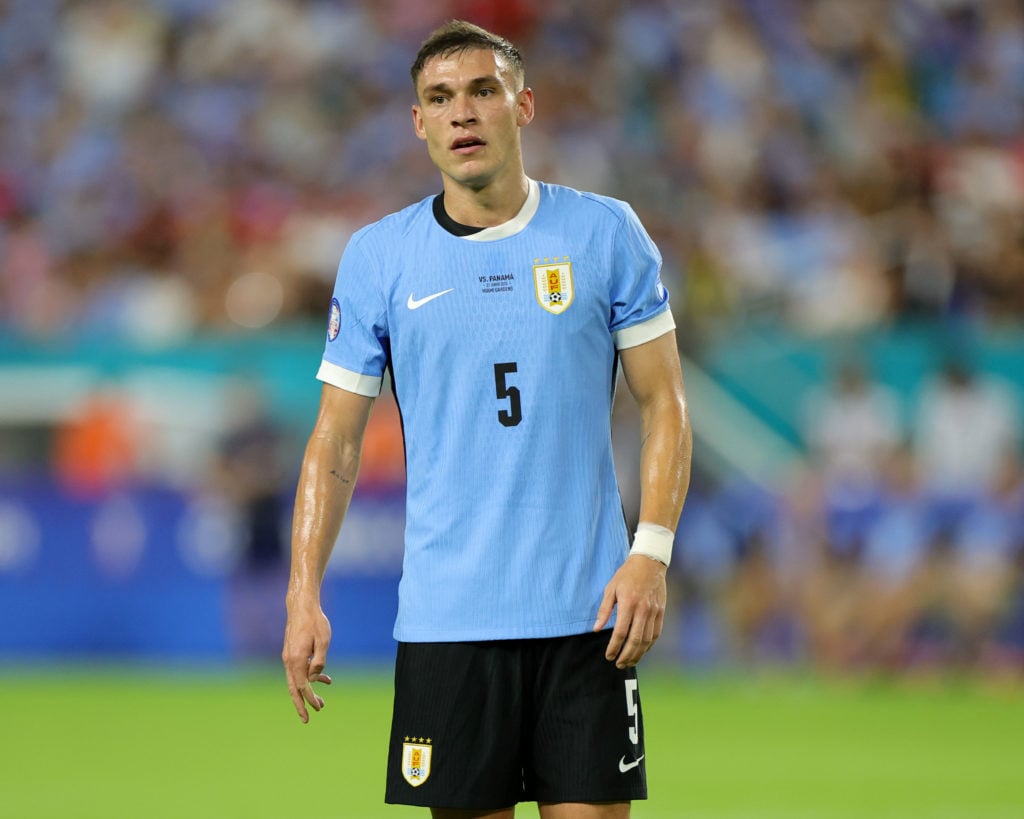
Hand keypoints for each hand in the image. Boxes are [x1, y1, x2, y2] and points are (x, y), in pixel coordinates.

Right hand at [282, 600, 332, 722]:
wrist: (301, 606)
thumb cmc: (314, 622)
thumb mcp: (323, 640)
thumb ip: (320, 661)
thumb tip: (315, 679)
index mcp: (296, 660)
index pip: (303, 686)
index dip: (310, 699)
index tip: (319, 708)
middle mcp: (289, 661)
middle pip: (294, 689)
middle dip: (301, 705)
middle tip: (307, 720)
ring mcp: (288, 657)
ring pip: (296, 680)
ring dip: (307, 692)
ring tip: (321, 701)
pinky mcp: (291, 652)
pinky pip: (299, 670)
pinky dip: (308, 677)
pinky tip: (324, 679)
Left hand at [593, 554, 666, 667]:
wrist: (649, 562)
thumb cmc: (627, 575)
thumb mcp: (611, 588)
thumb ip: (604, 610)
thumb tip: (597, 628)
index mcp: (628, 603)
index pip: (621, 632)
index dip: (614, 647)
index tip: (608, 656)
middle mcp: (643, 610)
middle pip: (635, 640)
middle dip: (626, 655)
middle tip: (618, 664)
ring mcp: (654, 611)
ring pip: (647, 640)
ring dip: (638, 654)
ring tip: (629, 661)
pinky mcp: (661, 612)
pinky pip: (656, 633)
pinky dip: (649, 645)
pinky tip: (642, 651)